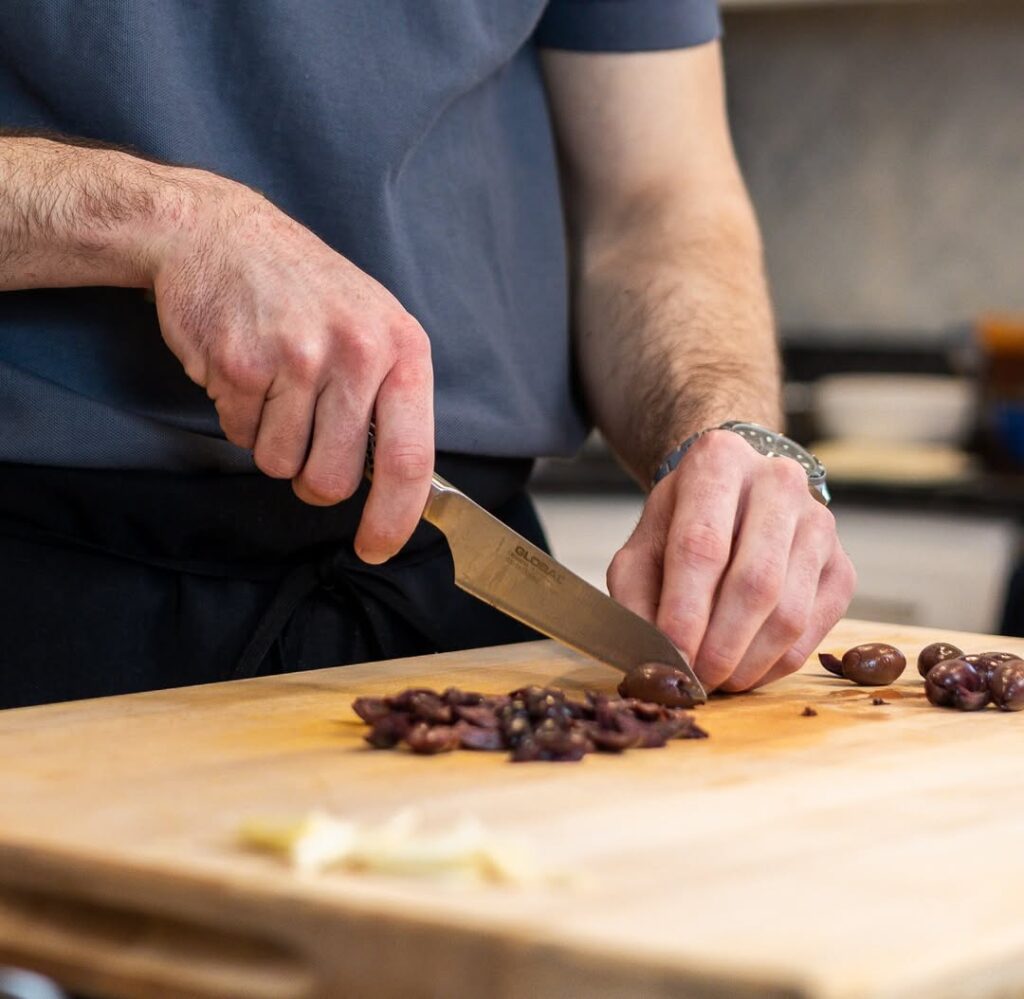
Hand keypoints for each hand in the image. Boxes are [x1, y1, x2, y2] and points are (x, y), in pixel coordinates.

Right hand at [148, 176, 432, 563]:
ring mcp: (296, 356)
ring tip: (275, 385)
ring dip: (273, 442)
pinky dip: (240, 416)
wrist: (222, 233)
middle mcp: (356, 351)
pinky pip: (241, 435)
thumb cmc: (308, 290)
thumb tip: (400, 487)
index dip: (395, 517)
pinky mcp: (239, 363)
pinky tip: (246, 369)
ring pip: (281, 464)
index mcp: (401, 347)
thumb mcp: (374, 326)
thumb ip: (390, 401)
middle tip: (305, 438)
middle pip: (334, 479)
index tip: (378, 547)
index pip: (410, 457)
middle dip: (314, 479)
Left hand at [607, 430, 855, 691]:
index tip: (671, 660)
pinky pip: (814, 630)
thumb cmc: (680, 525)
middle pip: (755, 583)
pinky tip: (746, 669)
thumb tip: (654, 661)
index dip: (685, 612)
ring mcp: (819, 523)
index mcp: (718, 463)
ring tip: (716, 680)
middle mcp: (778, 482)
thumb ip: (636, 598)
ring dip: (749, 662)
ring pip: (790, 613)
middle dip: (721, 647)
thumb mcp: (640, 549)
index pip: (702, 547)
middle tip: (695, 681)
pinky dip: (777, 663)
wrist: (731, 495)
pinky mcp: (842, 565)